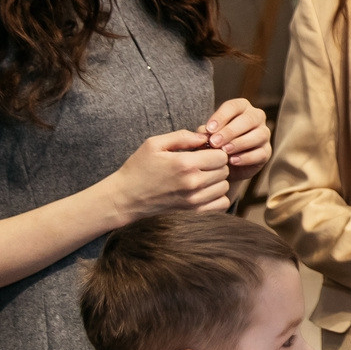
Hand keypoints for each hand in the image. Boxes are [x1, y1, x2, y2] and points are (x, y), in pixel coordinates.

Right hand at [106, 130, 230, 220]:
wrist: (125, 198)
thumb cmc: (138, 168)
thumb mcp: (154, 144)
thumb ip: (182, 136)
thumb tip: (205, 137)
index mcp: (184, 163)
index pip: (221, 156)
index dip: (214, 151)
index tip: (204, 152)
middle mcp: (193, 183)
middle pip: (225, 170)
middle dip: (216, 165)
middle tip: (202, 164)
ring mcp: (194, 200)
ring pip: (224, 187)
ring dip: (217, 181)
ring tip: (201, 177)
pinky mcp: (193, 212)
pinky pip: (221, 204)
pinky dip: (217, 197)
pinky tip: (205, 191)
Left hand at [201, 98, 270, 180]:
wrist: (225, 164)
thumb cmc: (217, 143)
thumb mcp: (209, 135)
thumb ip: (206, 132)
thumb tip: (203, 132)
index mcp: (242, 108)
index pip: (234, 106)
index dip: (221, 117)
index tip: (209, 129)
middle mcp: (256, 117)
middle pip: (248, 119)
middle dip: (230, 131)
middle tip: (215, 142)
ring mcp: (264, 134)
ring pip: (258, 135)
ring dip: (240, 143)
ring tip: (225, 151)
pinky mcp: (267, 151)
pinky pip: (260, 153)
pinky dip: (246, 157)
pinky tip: (233, 161)